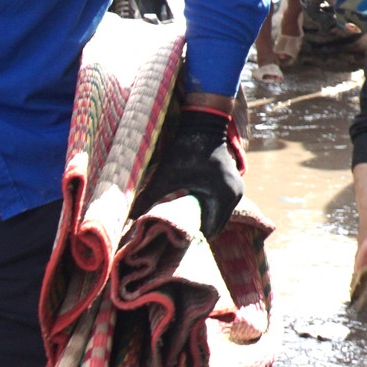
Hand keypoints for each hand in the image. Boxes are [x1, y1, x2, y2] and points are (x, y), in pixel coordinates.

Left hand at [137, 106, 243, 237]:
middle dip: (196, 231)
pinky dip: (206, 210)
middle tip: (174, 239)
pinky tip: (189, 211)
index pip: (210, 230)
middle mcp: (235, 196)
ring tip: (181, 226)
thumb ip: (148, 196)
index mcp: (224, 197)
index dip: (192, 237)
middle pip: (215, 225)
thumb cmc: (186, 148)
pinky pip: (219, 205)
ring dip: (202, 221)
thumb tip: (130, 217)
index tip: (175, 244)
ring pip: (217, 216)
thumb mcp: (165, 175)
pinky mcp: (232, 184)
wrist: (203, 122)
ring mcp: (236, 190)